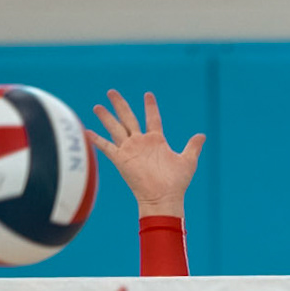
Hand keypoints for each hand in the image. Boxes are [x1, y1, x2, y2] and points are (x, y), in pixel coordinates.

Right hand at [89, 91, 204, 218]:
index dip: (150, 106)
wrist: (164, 199)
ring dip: (106, 117)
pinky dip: (97, 140)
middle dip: (120, 105)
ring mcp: (130, 150)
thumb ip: (193, 147)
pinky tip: (87, 131)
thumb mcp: (187, 161)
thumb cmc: (176, 183)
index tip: (148, 94)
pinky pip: (106, 147)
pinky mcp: (121, 160)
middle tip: (111, 91)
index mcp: (156, 140)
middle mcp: (141, 143)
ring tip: (97, 106)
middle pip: (128, 118)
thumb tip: (202, 135)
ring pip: (115, 128)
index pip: (152, 118)